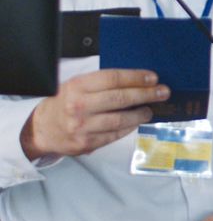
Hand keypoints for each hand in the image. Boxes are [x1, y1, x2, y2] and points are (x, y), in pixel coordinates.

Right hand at [19, 69, 168, 160]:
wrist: (42, 129)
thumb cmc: (65, 103)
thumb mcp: (78, 86)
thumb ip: (102, 83)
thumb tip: (138, 80)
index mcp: (78, 86)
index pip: (113, 78)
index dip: (136, 77)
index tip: (153, 78)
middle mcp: (79, 106)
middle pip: (120, 99)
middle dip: (146, 94)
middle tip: (163, 92)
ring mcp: (82, 127)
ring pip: (120, 120)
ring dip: (140, 114)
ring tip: (150, 110)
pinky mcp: (86, 143)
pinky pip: (114, 135)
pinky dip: (129, 128)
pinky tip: (136, 122)